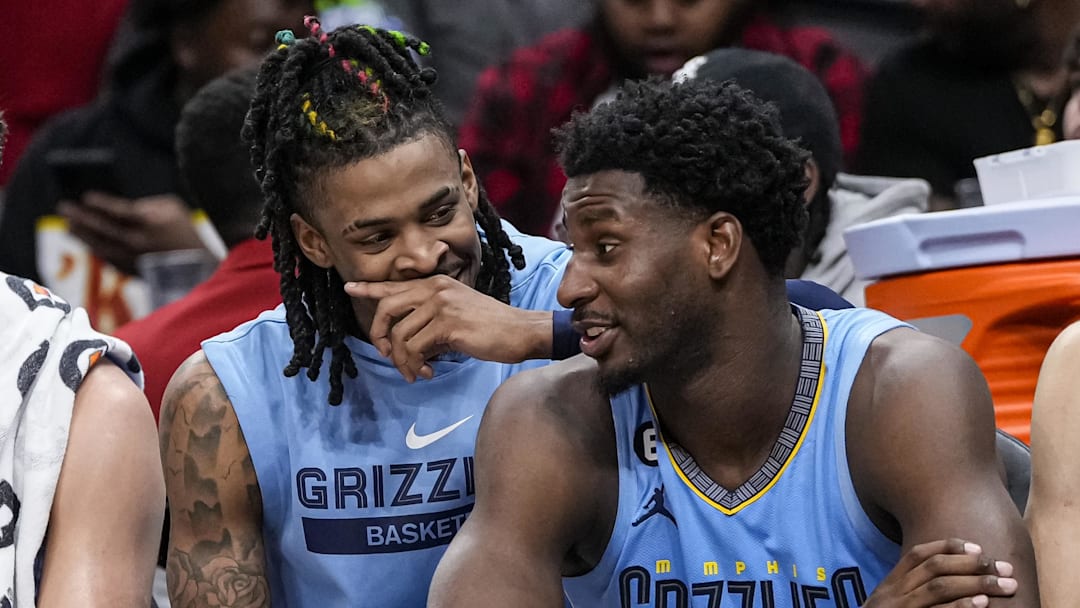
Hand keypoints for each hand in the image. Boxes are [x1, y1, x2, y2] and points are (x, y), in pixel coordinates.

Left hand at [58, 192, 205, 274]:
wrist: (198, 266)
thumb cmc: (185, 231)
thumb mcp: (173, 208)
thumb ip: (147, 204)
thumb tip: (124, 207)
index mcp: (149, 223)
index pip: (118, 211)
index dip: (100, 204)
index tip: (86, 197)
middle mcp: (138, 241)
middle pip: (102, 228)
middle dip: (82, 217)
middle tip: (64, 208)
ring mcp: (133, 258)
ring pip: (100, 245)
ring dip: (82, 235)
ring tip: (69, 226)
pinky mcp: (132, 270)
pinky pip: (107, 258)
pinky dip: (95, 249)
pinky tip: (87, 242)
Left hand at [345, 275, 551, 381]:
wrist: (520, 331)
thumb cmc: (490, 327)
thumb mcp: (456, 314)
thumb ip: (430, 319)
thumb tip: (406, 341)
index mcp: (436, 284)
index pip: (395, 285)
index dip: (370, 288)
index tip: (349, 288)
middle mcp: (435, 290)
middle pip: (387, 309)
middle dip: (379, 335)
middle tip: (386, 355)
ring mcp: (441, 305)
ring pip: (400, 336)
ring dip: (403, 361)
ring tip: (417, 372)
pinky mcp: (447, 325)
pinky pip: (415, 349)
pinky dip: (416, 366)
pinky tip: (429, 372)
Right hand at [865, 539, 1017, 607]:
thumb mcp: (891, 606)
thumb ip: (909, 592)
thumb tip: (951, 580)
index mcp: (889, 586)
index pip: (917, 555)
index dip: (948, 547)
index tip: (978, 548)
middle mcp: (893, 594)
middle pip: (934, 568)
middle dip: (972, 564)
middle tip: (1004, 568)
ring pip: (938, 587)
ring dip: (976, 583)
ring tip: (1004, 585)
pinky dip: (961, 606)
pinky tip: (982, 603)